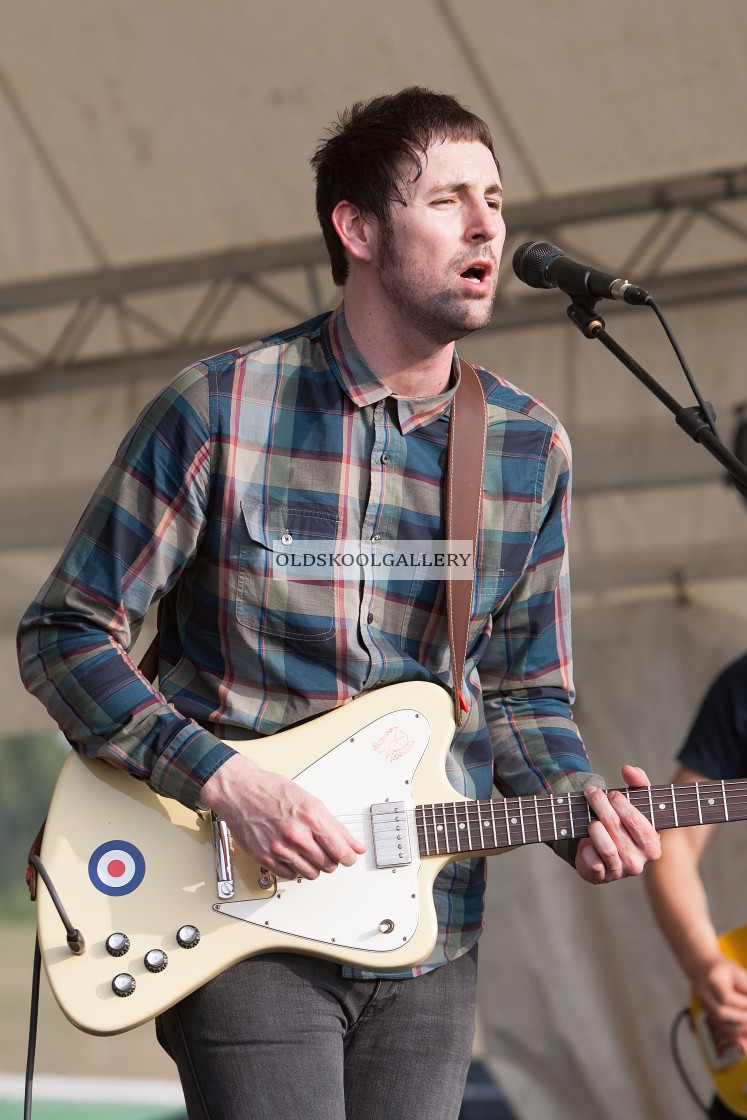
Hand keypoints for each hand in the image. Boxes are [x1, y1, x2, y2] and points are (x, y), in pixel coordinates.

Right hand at [200, 753, 364, 879]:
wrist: (240, 791)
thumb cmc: (273, 792)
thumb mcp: (310, 801)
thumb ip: (335, 826)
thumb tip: (355, 846)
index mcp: (311, 817)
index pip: (341, 851)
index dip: (348, 857)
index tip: (348, 857)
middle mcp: (296, 834)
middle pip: (328, 865)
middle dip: (330, 860)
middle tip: (324, 850)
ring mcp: (280, 848)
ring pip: (311, 874)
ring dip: (313, 866)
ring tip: (307, 851)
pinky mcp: (265, 858)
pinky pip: (290, 876)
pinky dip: (294, 869)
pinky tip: (291, 855)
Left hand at [575, 764, 660, 884]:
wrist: (601, 849)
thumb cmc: (622, 823)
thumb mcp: (635, 801)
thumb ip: (638, 782)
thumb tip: (628, 769)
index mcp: (652, 845)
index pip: (635, 820)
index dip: (621, 803)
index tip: (611, 794)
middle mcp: (640, 862)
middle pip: (615, 827)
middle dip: (600, 806)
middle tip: (592, 793)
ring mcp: (621, 871)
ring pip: (606, 846)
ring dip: (594, 827)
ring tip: (591, 820)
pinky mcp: (601, 878)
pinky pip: (593, 864)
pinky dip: (587, 852)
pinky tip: (586, 844)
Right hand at [692, 955, 746, 1047]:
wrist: (702, 969)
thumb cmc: (722, 970)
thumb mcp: (737, 972)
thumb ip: (746, 988)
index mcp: (712, 981)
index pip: (726, 997)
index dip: (742, 1002)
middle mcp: (705, 996)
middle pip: (721, 1013)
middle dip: (742, 1019)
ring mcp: (706, 1008)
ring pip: (722, 1025)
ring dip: (741, 1029)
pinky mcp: (710, 1017)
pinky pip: (722, 1030)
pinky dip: (735, 1038)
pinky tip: (745, 1045)